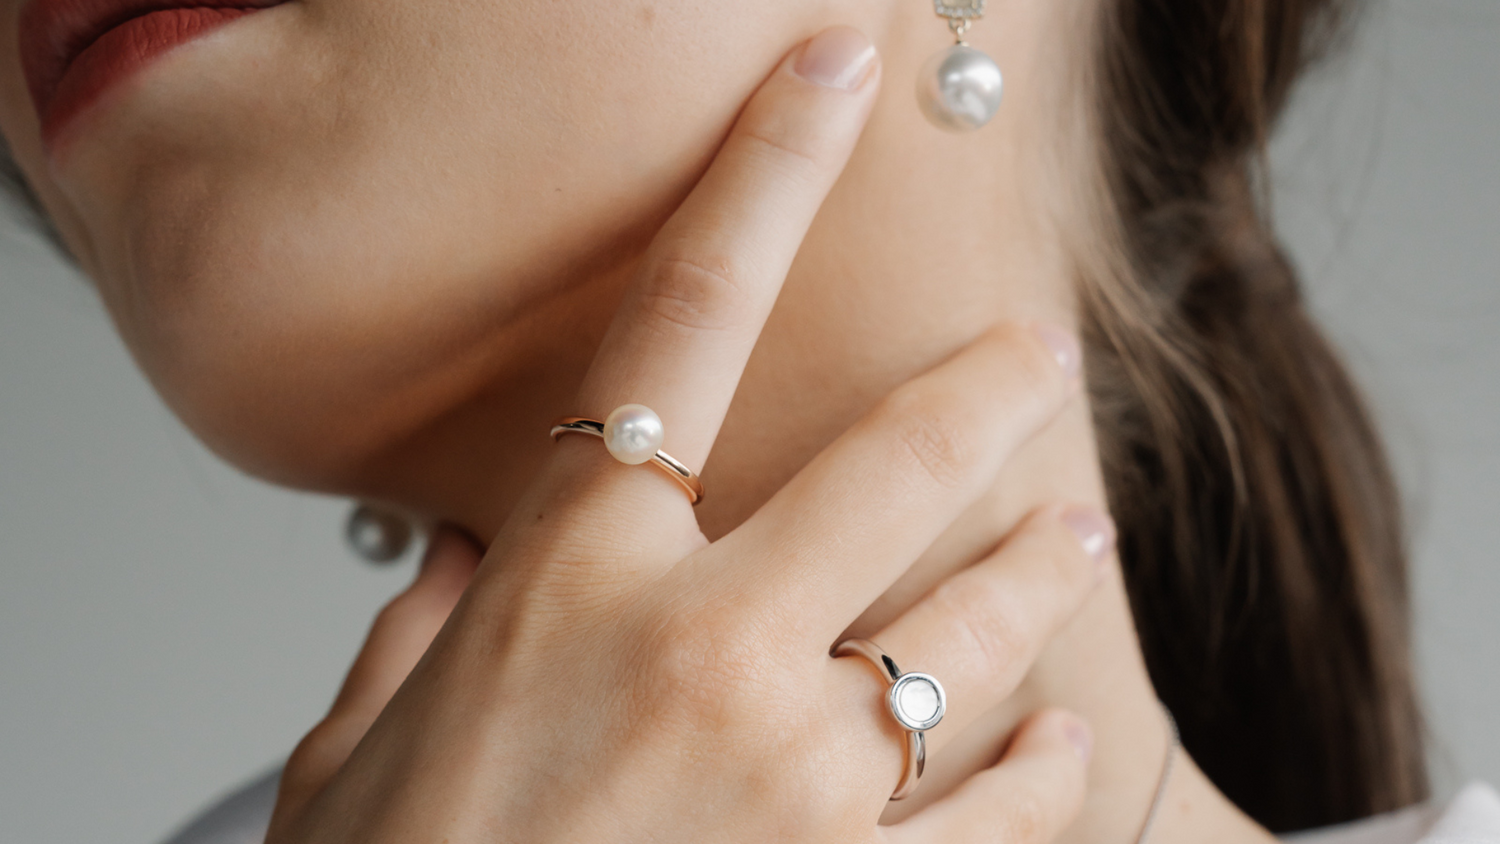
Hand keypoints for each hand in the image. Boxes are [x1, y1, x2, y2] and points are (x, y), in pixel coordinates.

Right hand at [267, 27, 1109, 843]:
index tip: (833, 79)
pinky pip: (1001, 807)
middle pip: (892, 459)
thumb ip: (414, 637)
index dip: (764, 174)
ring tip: (1075, 529)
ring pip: (971, 630)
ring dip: (1035, 565)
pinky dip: (1043, 766)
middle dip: (981, 389)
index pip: (682, 319)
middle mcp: (705, 646)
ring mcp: (800, 775)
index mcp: (573, 580)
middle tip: (1033, 355)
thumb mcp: (357, 751)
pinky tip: (1058, 738)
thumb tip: (452, 566)